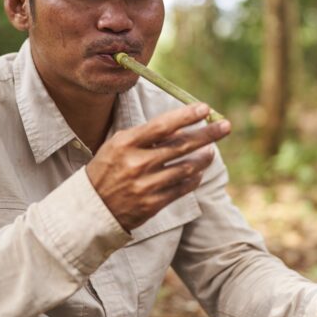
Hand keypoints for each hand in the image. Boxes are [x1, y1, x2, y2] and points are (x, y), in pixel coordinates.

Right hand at [86, 103, 230, 231]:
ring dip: (204, 157)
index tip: (205, 108)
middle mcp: (137, 163)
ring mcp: (145, 185)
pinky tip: (198, 171)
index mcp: (126, 143)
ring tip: (211, 151)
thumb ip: (147, 135)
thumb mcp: (119, 145)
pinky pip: (182, 188)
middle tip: (225, 125)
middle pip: (181, 146)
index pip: (162, 126)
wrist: (91, 208)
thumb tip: (182, 125)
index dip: (186, 115)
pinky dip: (194, 177)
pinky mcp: (152, 204)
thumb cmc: (108, 168)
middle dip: (207, 134)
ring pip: (186, 168)